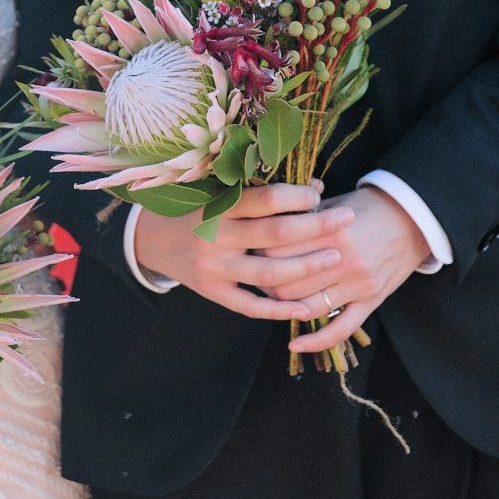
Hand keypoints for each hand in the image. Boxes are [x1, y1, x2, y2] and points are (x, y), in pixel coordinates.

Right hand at [129, 182, 353, 321]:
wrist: (151, 240)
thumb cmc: (196, 207)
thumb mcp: (219, 191)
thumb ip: (263, 191)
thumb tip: (315, 188)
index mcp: (217, 206)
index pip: (267, 199)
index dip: (298, 196)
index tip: (319, 194)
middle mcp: (215, 238)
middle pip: (277, 235)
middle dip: (317, 226)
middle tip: (347, 220)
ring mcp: (214, 269)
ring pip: (270, 274)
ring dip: (308, 267)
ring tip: (336, 257)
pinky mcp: (213, 293)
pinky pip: (252, 306)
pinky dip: (281, 309)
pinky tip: (308, 307)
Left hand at [266, 186, 431, 354]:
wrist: (413, 219)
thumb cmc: (365, 207)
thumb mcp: (331, 203)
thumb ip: (300, 214)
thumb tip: (261, 218)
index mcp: (330, 232)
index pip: (277, 250)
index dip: (257, 251)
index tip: (249, 249)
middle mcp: (344, 261)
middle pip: (287, 282)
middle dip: (264, 281)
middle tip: (255, 275)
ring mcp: (358, 285)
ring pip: (307, 306)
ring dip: (284, 307)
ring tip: (270, 301)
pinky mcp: (371, 301)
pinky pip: (341, 328)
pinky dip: (316, 340)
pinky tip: (295, 343)